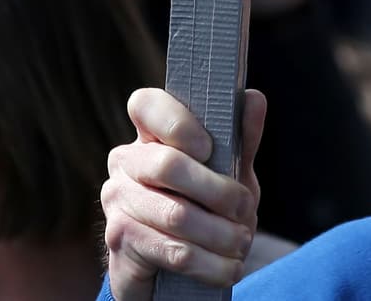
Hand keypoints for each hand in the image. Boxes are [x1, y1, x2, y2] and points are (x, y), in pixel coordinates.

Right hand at [103, 86, 264, 299]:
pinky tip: (228, 268)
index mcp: (148, 133)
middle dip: (218, 191)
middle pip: (168, 164)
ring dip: (220, 234)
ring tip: (242, 243)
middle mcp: (125, 161)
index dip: (177, 122)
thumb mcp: (227, 172)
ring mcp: (117, 199)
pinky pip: (172, 251)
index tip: (208, 147)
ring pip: (175, 214)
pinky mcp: (119, 240)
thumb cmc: (202, 207)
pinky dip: (209, 263)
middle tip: (245, 209)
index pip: (145, 104)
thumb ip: (240, 138)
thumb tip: (254, 98)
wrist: (171, 271)